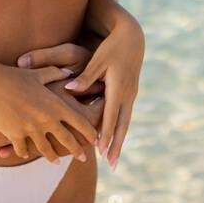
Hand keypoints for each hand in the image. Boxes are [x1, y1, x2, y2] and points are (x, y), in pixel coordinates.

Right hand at [0, 42, 94, 151]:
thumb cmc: (14, 76)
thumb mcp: (38, 74)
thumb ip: (56, 74)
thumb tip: (69, 72)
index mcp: (56, 104)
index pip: (80, 123)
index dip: (90, 133)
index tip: (95, 139)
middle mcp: (47, 119)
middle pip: (67, 140)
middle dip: (77, 151)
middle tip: (83, 158)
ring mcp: (31, 129)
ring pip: (46, 149)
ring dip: (52, 157)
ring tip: (56, 162)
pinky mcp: (15, 135)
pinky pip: (23, 149)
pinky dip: (25, 152)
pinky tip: (26, 154)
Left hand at [61, 15, 143, 169]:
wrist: (133, 37)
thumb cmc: (111, 47)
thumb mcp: (98, 59)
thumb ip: (85, 76)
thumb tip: (70, 88)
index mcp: (118, 87)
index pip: (111, 116)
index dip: (106, 134)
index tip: (100, 151)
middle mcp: (127, 94)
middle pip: (122, 125)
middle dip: (117, 146)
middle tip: (112, 165)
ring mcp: (131, 95)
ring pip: (125, 123)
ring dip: (120, 141)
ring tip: (114, 160)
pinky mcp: (130, 93)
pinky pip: (125, 116)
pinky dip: (120, 130)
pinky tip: (115, 140)